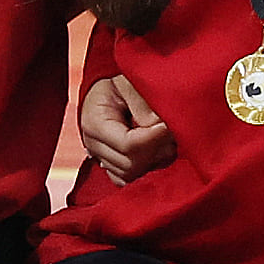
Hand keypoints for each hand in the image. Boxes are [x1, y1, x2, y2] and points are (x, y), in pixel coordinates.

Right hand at [73, 70, 174, 184]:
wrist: (103, 92)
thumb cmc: (116, 85)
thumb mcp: (128, 83)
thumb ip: (142, 102)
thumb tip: (158, 126)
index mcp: (94, 123)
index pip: (129, 145)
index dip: (154, 138)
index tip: (166, 125)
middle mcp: (93, 146)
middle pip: (132, 165)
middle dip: (157, 150)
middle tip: (170, 131)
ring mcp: (100, 159)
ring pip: (133, 175)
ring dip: (154, 160)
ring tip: (162, 138)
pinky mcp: (110, 167)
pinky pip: (129, 180)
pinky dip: (146, 168)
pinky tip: (153, 150)